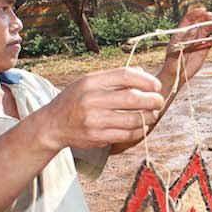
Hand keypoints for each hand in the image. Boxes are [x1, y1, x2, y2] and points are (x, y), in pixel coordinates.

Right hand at [41, 67, 163, 149]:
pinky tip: (142, 126)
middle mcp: (91, 99)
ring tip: (152, 114)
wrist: (52, 125)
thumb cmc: (76, 100)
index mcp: (91, 81)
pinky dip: (139, 131)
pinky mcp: (96, 137)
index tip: (156, 86)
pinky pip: (126, 135)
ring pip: (133, 119)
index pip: (126, 75)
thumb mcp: (89, 82)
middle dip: (153, 100)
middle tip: (159, 101)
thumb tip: (143, 74)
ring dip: (148, 117)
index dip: (146, 80)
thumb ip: (115, 78)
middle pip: (133, 98)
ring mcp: (93, 120)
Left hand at [161, 7, 211, 85]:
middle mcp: (191, 35)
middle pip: (200, 23)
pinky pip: (211, 42)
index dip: (196, 13)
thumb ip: (185, 39)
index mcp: (182, 32)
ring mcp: (198, 42)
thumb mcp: (177, 48)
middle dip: (207, 18)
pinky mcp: (204, 50)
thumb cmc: (172, 61)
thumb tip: (194, 29)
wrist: (176, 74)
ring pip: (207, 31)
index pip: (190, 18)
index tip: (203, 10)